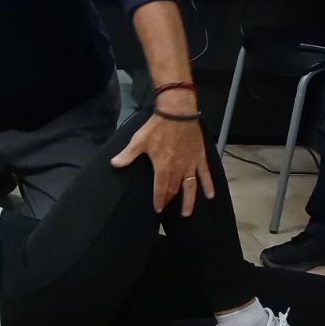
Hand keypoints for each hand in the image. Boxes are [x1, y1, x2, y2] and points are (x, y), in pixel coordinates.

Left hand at [111, 96, 214, 216]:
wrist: (177, 112)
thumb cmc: (157, 127)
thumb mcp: (139, 140)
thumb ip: (128, 155)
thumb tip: (114, 164)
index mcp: (163, 167)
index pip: (160, 189)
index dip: (159, 200)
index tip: (157, 209)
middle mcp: (178, 169)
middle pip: (174, 189)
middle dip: (170, 200)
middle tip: (167, 207)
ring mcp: (190, 164)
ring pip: (190, 187)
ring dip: (188, 201)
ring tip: (187, 213)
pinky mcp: (200, 157)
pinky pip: (205, 174)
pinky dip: (208, 185)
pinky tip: (210, 195)